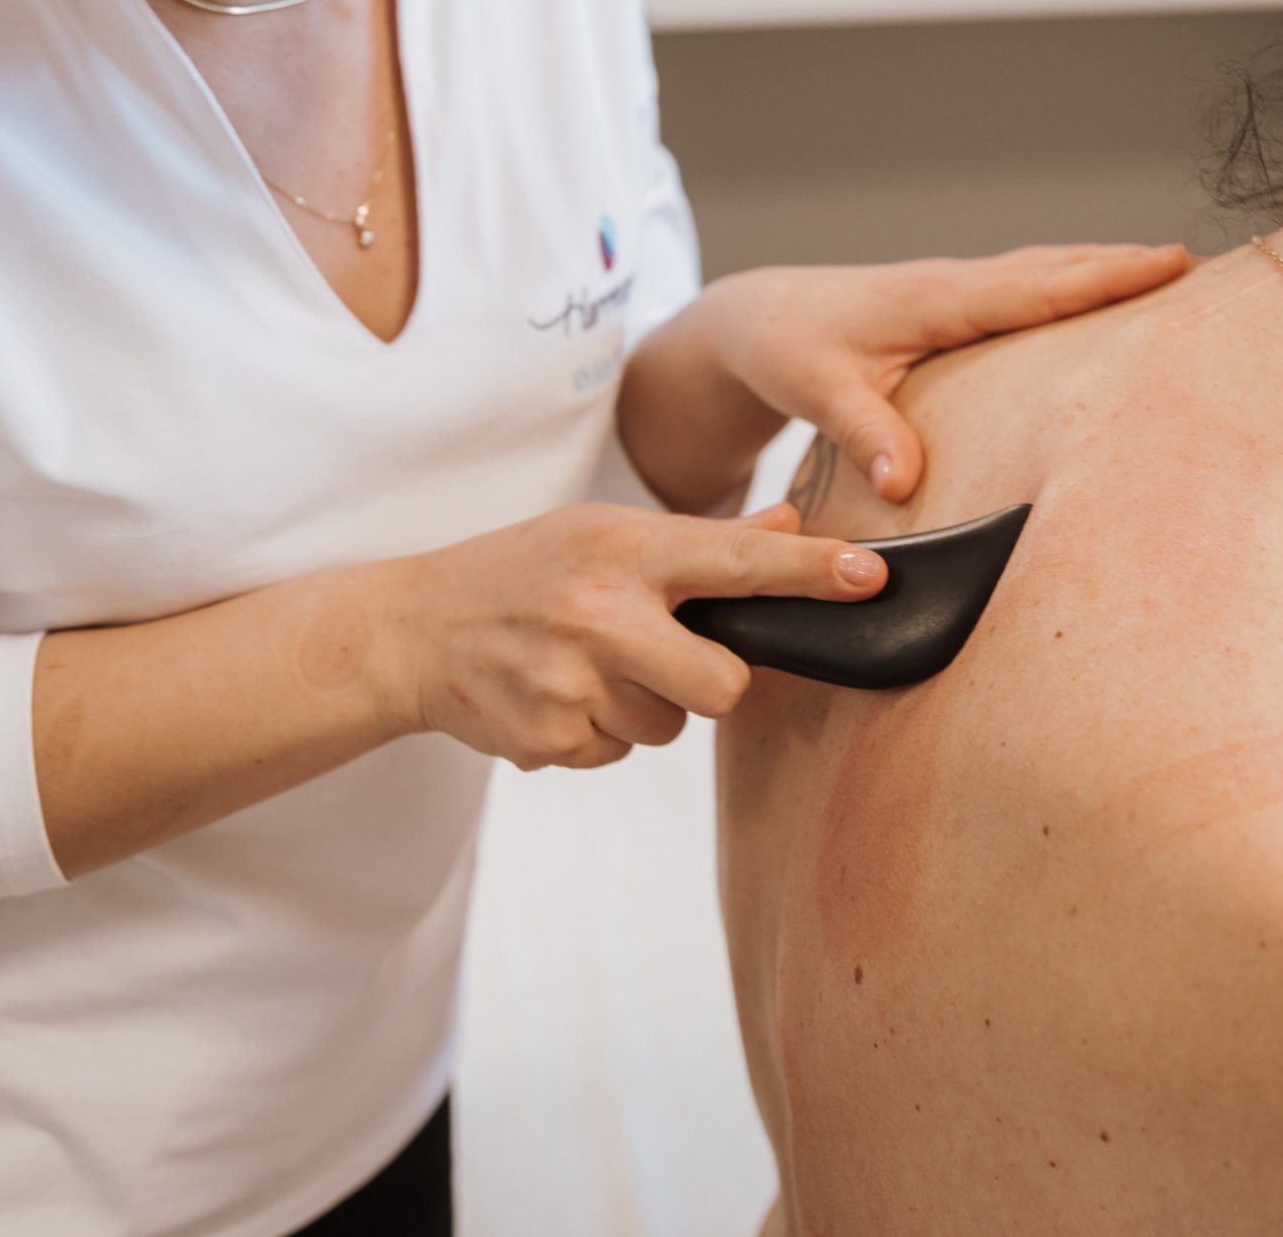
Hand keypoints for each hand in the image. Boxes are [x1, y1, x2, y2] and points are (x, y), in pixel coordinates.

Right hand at [366, 502, 883, 769]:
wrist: (410, 630)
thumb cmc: (524, 569)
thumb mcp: (605, 531)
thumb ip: (703, 541)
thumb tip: (794, 529)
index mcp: (624, 549)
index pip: (736, 560)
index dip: (811, 572)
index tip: (872, 577)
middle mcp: (600, 613)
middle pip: (723, 685)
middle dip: (711, 680)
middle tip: (663, 653)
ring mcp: (572, 682)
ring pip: (671, 727)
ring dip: (646, 706)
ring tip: (590, 665)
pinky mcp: (550, 739)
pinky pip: (619, 753)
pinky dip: (600, 731)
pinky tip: (559, 693)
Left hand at [623, 243, 1190, 510]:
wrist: (757, 318)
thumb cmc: (786, 351)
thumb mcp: (816, 391)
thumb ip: (863, 432)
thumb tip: (908, 484)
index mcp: (935, 300)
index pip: (1035, 287)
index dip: (1104, 277)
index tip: (1168, 265)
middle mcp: (956, 285)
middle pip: (1059, 269)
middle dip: (1130, 264)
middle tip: (1209, 264)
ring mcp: (959, 290)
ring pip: (1049, 272)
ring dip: (1110, 269)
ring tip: (1178, 274)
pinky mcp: (956, 305)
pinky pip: (1030, 287)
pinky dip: (1077, 282)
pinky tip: (1109, 295)